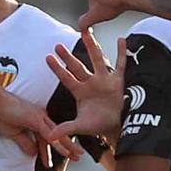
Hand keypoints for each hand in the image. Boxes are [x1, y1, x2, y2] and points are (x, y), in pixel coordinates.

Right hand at [0, 90, 75, 164]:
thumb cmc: (1, 113)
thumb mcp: (14, 134)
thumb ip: (25, 143)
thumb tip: (33, 153)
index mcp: (36, 119)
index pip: (46, 138)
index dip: (48, 150)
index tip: (50, 161)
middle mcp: (41, 118)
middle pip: (57, 135)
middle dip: (67, 147)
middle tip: (76, 156)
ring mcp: (40, 118)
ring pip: (57, 135)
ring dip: (68, 147)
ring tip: (77, 156)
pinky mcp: (36, 120)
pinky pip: (50, 135)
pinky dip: (58, 144)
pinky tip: (65, 152)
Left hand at [45, 29, 123, 146]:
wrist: (116, 127)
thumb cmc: (97, 124)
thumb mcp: (80, 126)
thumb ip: (66, 129)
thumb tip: (50, 137)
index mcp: (80, 92)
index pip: (66, 78)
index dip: (57, 68)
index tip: (47, 57)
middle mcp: (91, 83)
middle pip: (78, 66)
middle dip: (68, 56)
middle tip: (58, 45)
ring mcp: (104, 80)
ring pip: (97, 59)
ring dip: (91, 46)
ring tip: (86, 32)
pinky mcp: (118, 81)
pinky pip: (121, 64)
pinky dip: (122, 52)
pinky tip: (122, 40)